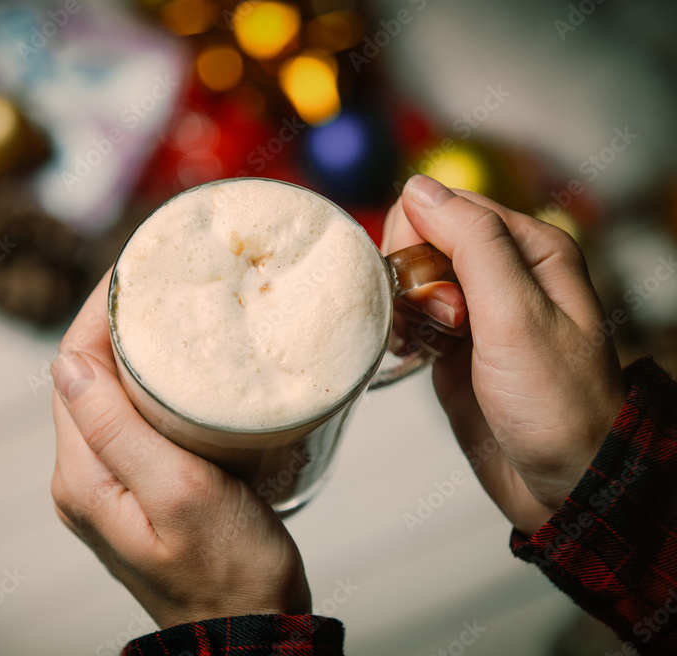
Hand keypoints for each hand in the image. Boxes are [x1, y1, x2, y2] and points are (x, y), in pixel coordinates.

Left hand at [50, 272, 310, 628]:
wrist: (249, 632)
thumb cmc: (228, 574)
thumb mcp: (179, 493)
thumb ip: (117, 430)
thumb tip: (66, 363)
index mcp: (83, 475)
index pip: (73, 366)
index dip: (99, 311)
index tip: (137, 267)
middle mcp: (84, 477)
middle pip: (87, 375)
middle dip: (117, 321)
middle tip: (162, 278)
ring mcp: (109, 484)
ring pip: (109, 394)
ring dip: (135, 349)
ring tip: (174, 309)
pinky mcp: (138, 487)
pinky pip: (132, 419)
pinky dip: (151, 383)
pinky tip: (183, 367)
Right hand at [383, 175, 626, 535]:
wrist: (565, 483)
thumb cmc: (560, 406)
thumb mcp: (516, 316)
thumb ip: (472, 245)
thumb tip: (419, 189)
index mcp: (528, 249)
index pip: (444, 207)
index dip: (419, 241)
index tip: (430, 291)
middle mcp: (502, 272)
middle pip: (421, 242)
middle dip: (412, 279)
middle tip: (440, 324)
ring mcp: (476, 310)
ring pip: (409, 280)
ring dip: (403, 309)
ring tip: (428, 344)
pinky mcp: (453, 345)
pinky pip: (409, 317)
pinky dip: (402, 333)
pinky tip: (414, 355)